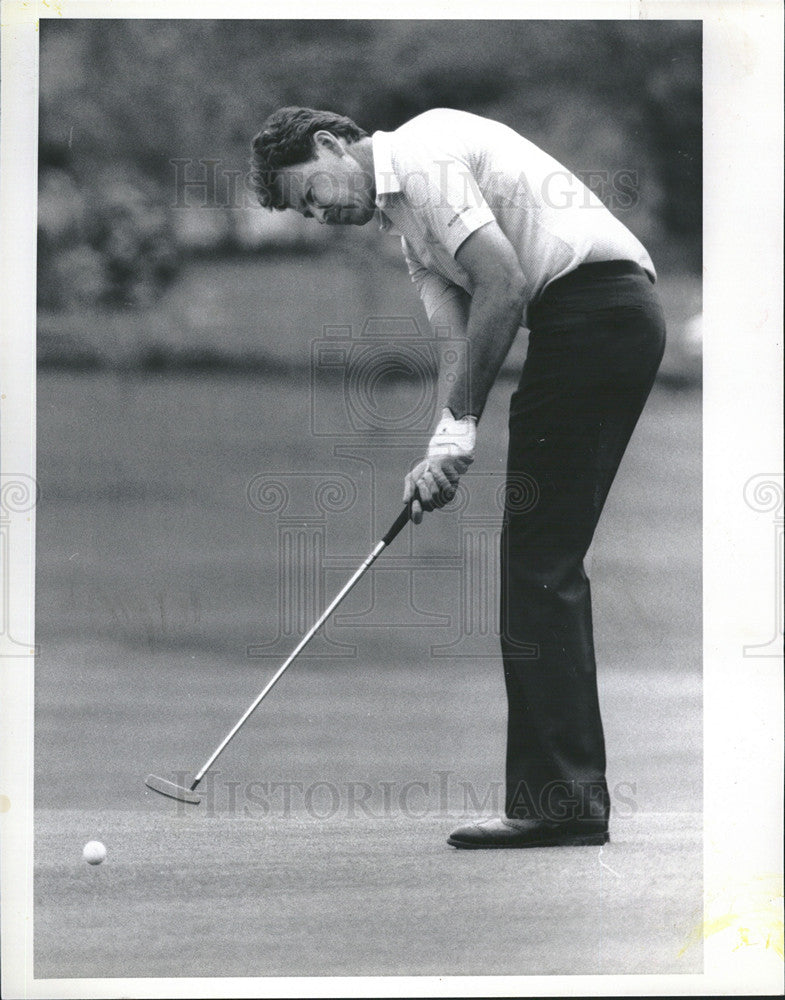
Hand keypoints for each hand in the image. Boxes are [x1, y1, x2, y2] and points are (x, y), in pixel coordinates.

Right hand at [403, 409, 475, 523]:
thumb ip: (408, 489)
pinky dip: (440, 476)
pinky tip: (439, 472)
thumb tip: (405, 502)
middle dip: (422, 486)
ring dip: (430, 479)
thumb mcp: (412, 478)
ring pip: (435, 494)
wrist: (439, 459)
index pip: (416, 518)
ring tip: (429, 473)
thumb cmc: (424, 470)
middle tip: (422, 478)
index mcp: (420, 503)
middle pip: (426, 502)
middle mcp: (431, 504)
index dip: (416, 513)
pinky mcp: (452, 491)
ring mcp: (442, 500)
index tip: (414, 503)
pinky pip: (445, 487)